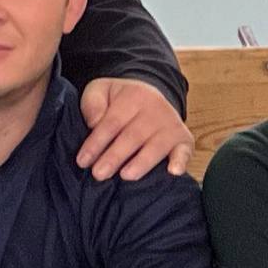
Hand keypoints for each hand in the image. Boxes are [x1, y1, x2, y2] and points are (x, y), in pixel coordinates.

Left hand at [76, 78, 194, 182]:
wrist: (150, 94)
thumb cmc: (119, 100)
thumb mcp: (101, 91)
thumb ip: (93, 103)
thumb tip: (95, 123)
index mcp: (134, 95)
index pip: (112, 123)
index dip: (96, 143)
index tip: (83, 161)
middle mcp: (156, 108)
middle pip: (132, 137)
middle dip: (114, 157)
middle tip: (99, 174)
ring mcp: (171, 124)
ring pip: (156, 147)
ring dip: (141, 163)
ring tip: (125, 176)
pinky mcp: (183, 139)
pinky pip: (184, 151)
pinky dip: (181, 161)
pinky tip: (174, 172)